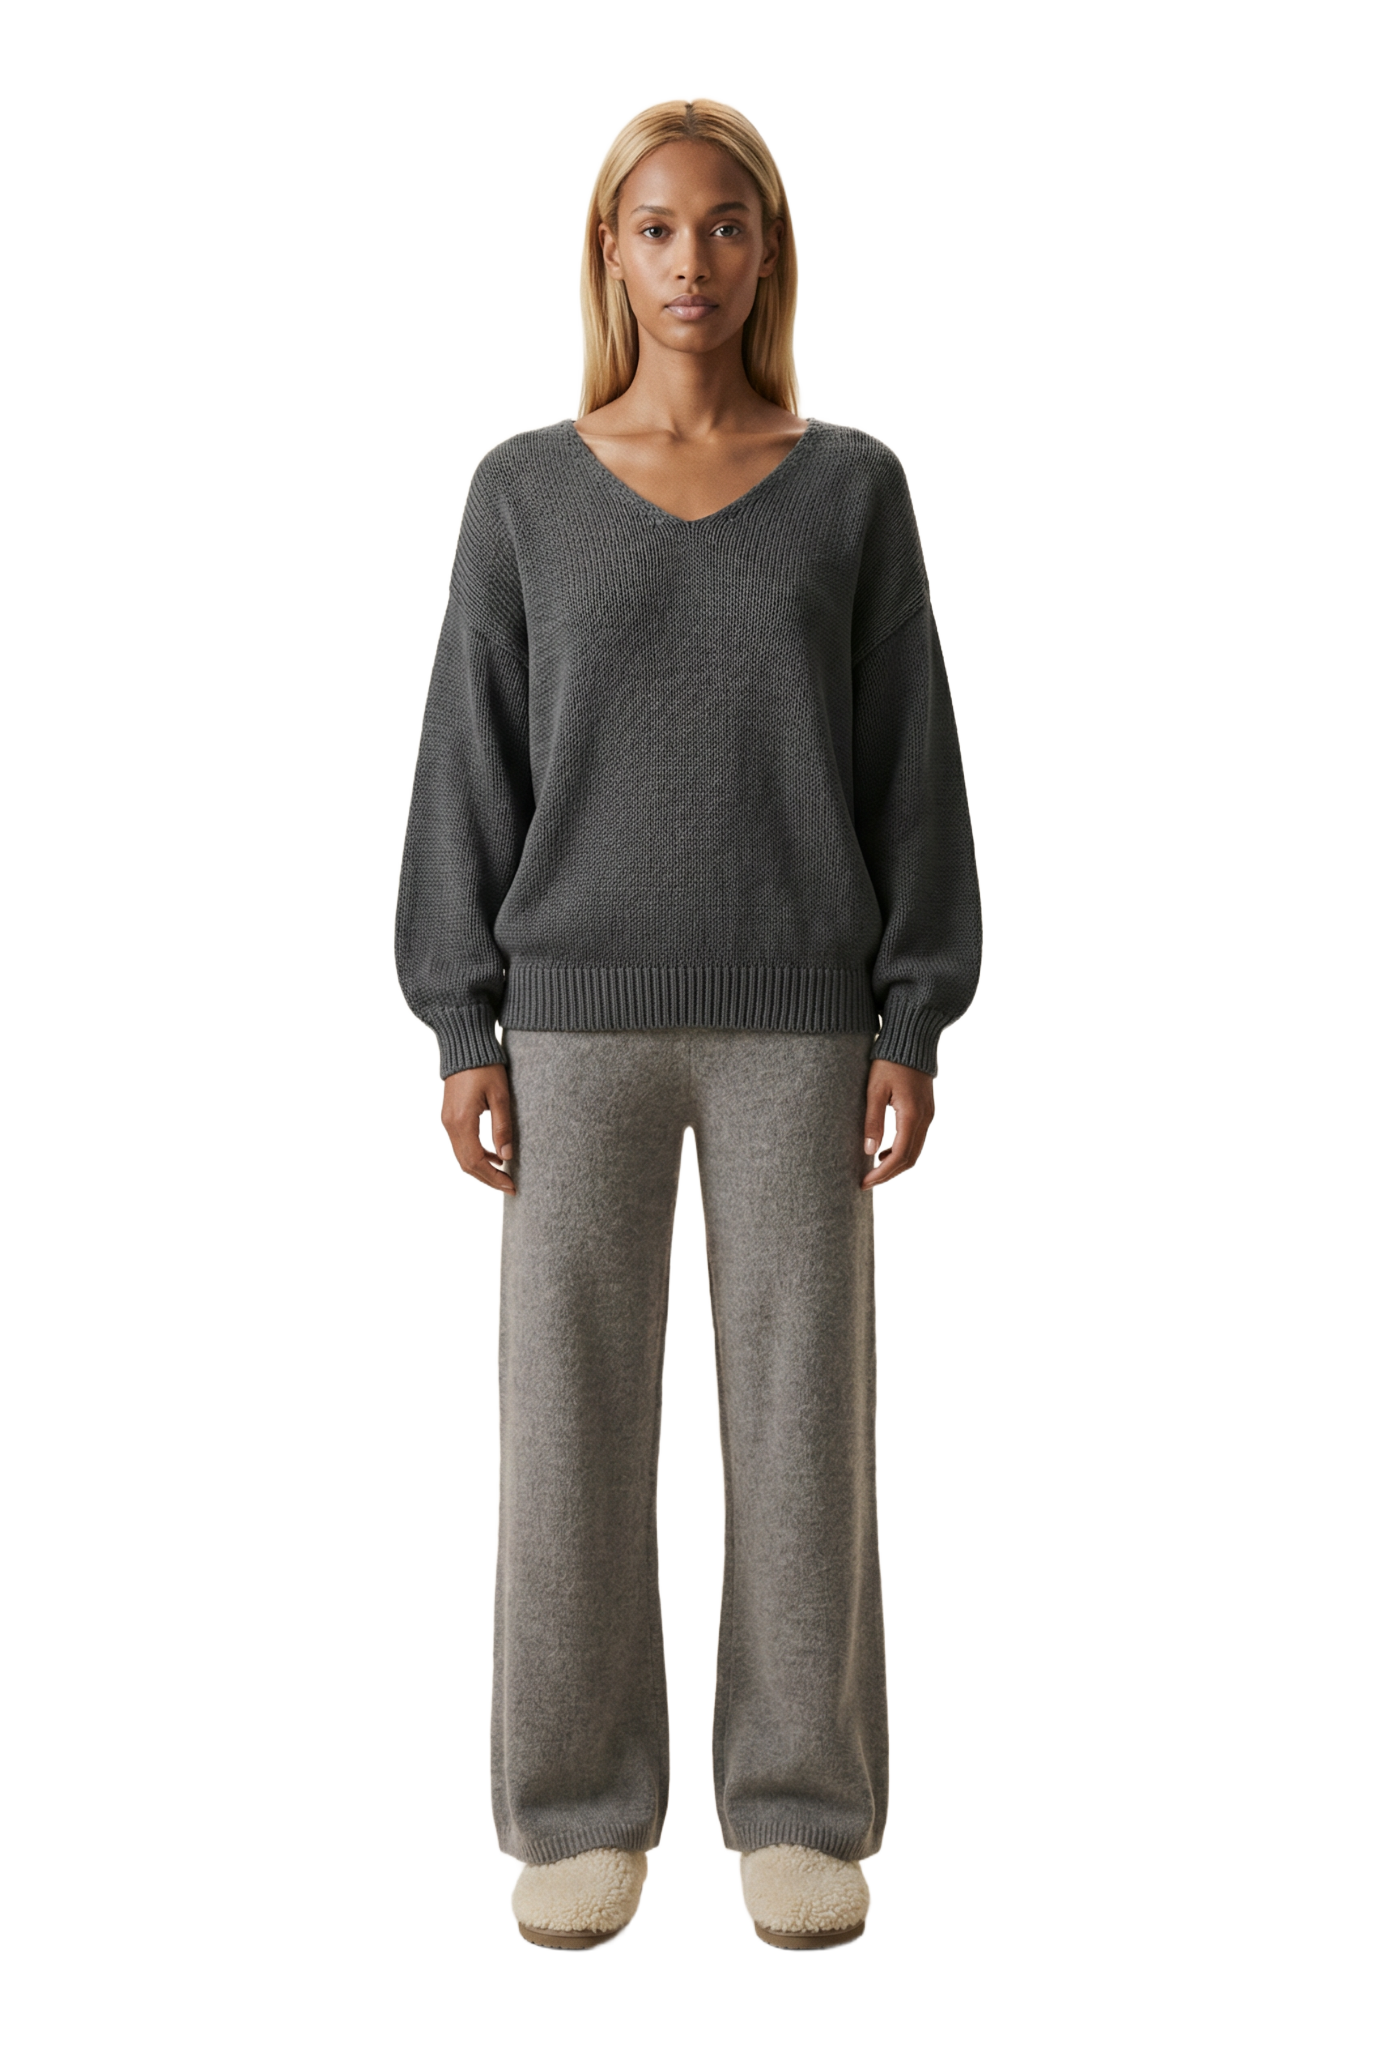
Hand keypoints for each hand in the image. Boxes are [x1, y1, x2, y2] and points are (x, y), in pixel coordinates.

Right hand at [441, 1063, 514, 1192]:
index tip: (511, 1186)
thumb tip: (507, 1157)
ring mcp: (447, 1121)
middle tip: (510, 1186)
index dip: (493, 1178)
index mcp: (462, 1121)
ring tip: (504, 1175)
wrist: (465, 1045)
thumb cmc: (486, 1066)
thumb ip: (503, 1128)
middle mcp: (450, 1124)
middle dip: (488, 1179)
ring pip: (462, 1156)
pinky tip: (494, 1156)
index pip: (476, 1161)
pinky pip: (461, 1144)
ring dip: (482, 1169)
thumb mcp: (500, 1096)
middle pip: (466, 1164)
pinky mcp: (450, 1116)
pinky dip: (476, 1155)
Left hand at [861, 1058, 933, 1187]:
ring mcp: (928, 1115)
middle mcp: (925, 1118)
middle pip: (910, 1159)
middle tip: (866, 1182)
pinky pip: (916, 1139)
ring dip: (896, 1164)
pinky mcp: (926, 1110)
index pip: (899, 1156)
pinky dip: (902, 1151)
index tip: (864, 1182)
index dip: (882, 1174)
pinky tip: (884, 1151)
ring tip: (873, 1169)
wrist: (912, 1039)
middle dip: (888, 1174)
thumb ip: (872, 1121)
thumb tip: (869, 1152)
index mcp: (912, 1115)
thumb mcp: (875, 1090)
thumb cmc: (889, 1061)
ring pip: (915, 1151)